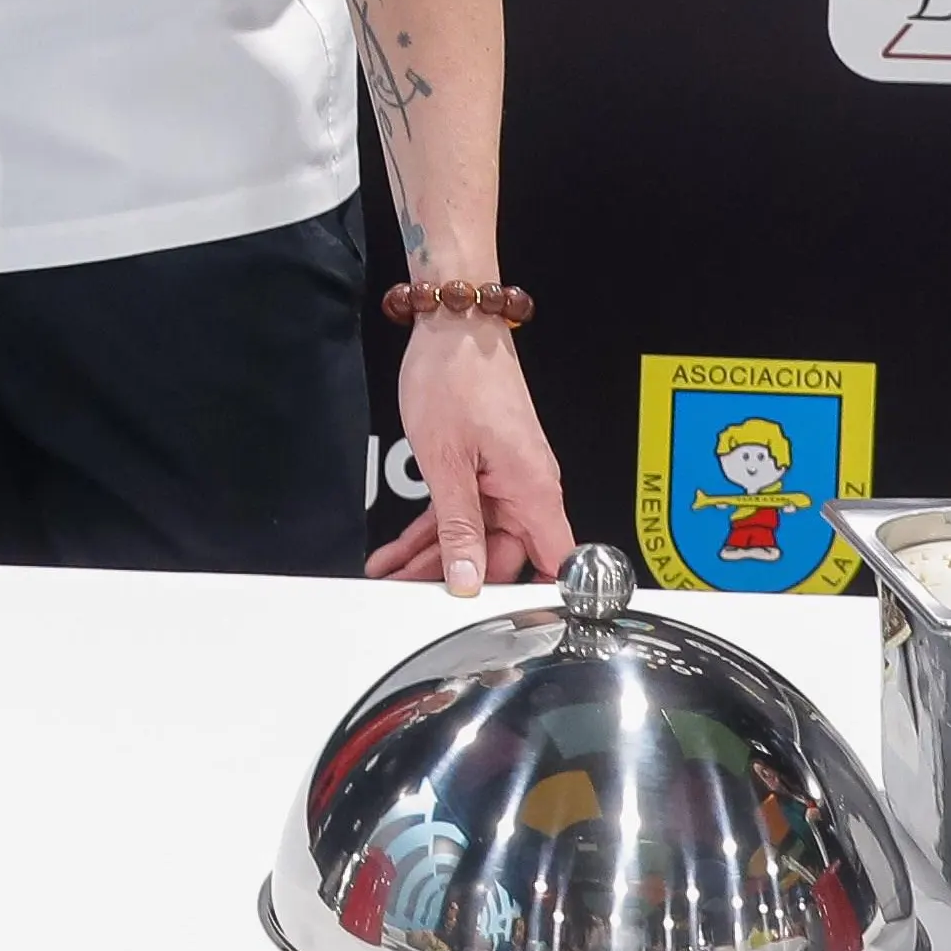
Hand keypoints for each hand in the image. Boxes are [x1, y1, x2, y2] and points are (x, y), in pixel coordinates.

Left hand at [364, 319, 571, 593]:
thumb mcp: (447, 463)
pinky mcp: (483, 466)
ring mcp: (504, 476)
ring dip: (433, 557)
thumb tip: (468, 580)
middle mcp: (527, 486)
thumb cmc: (456, 377)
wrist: (452, 323)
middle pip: (503, 555)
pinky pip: (460, 510)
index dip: (544, 599)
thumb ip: (459, 526)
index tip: (513, 627)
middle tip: (409, 597)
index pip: (557, 562)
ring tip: (392, 578)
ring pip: (474, 534)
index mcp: (533, 489)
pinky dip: (430, 530)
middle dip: (456, 579)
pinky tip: (397, 552)